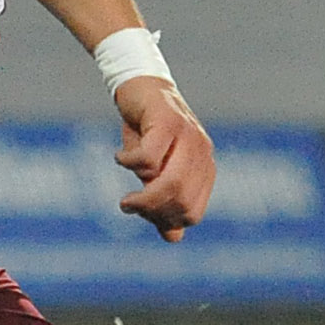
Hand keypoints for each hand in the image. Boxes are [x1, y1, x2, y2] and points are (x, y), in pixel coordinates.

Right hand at [112, 75, 214, 240]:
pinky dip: (128, 163)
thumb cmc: (146, 132)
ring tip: (125, 199)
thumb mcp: (154, 171)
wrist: (139, 87)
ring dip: (142, 198)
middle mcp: (202, 153)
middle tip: (129, 206)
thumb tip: (173, 238)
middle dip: (152, 211)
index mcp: (204, 168)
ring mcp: (188, 136)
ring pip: (170, 183)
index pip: (193, 212)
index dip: (167, 220)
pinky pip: (148, 158)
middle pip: (182, 201)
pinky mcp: (168, 121)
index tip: (142, 213)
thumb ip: (164, 201)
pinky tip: (119, 156)